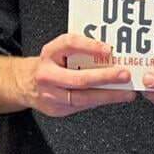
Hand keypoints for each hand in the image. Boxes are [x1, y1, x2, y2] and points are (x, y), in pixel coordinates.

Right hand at [16, 33, 135, 117]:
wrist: (26, 83)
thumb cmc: (51, 64)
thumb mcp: (60, 50)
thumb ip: (80, 49)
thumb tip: (111, 52)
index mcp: (50, 53)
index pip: (69, 44)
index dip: (90, 46)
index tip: (109, 50)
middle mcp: (48, 74)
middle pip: (79, 78)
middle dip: (105, 77)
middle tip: (124, 75)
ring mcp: (51, 94)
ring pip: (83, 97)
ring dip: (108, 95)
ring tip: (126, 92)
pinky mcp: (56, 109)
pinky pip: (82, 106)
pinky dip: (100, 101)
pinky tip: (113, 97)